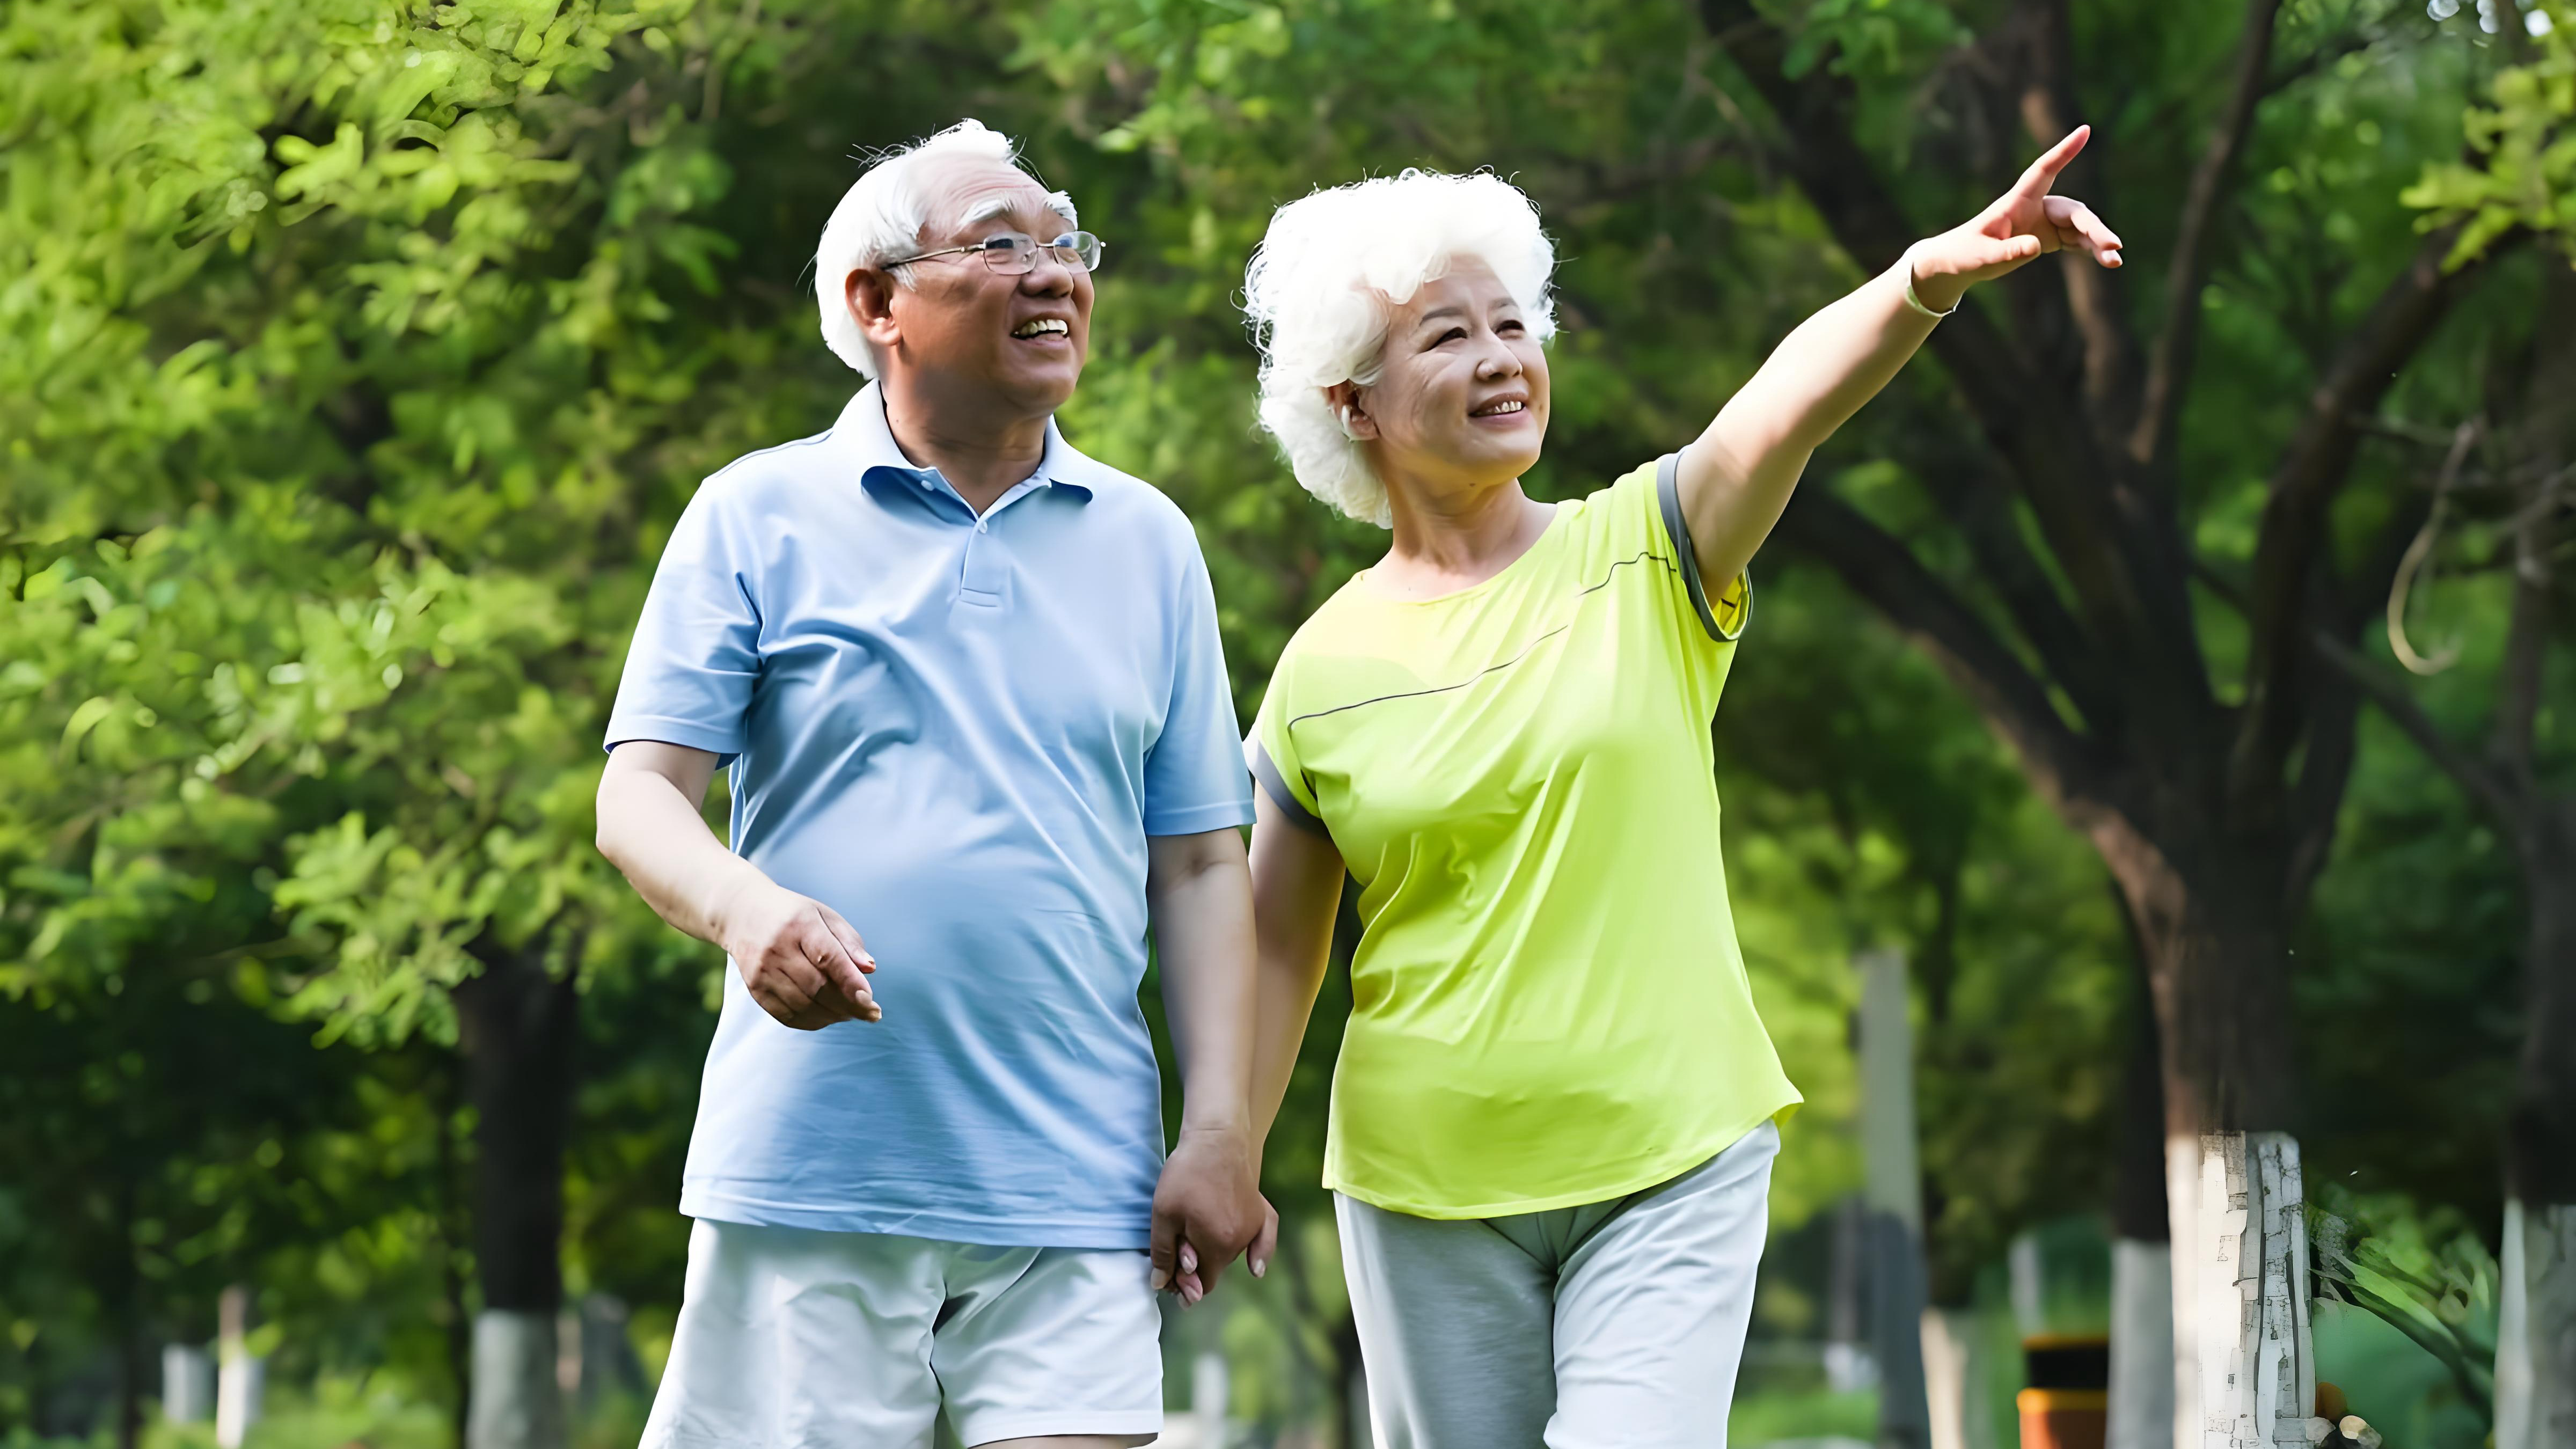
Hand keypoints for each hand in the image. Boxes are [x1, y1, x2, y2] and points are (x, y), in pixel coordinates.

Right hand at [712, 877, 879, 1028]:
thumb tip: (870, 969)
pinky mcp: (755, 988)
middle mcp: (777, 948)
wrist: (741, 913)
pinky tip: (828, 1017)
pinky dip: (812, 1021)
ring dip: (833, 1016)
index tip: (870, 1000)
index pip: (828, 958)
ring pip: (803, 1005)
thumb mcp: (824, 915)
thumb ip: (849, 941)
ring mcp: (762, 971)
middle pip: (817, 987)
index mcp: (800, 924)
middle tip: (870, 1013)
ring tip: (851, 1013)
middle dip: (848, 1005)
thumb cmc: (793, 915)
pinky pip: (786, 1015)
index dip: (851, 982)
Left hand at [1149, 1124, 1269, 1304]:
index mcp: (1217, 1246)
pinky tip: (1255, 1268)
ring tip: (1192, 1231)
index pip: (1201, 1284)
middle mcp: (1240, 1242)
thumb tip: (1161, 1284)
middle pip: (1215, 1270)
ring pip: (1230, 1255)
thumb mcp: (1163, 1213)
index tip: (1166, 1276)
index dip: (1181, 1284)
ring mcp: (1254, 1227)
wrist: (1216, 1137)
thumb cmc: (1186, 1174)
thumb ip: (1163, 1253)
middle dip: (1196, 1270)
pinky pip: (1263, 1241)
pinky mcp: (1261, 1212)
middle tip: (1175, 1255)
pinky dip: (1258, 1253)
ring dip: (1213, 1252)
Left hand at [1908, 125, 2122, 313]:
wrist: (1958, 263)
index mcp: (2016, 202)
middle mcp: (2035, 207)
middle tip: (2114, 247)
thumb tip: (2036, 247)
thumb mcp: (1982, 257)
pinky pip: (2076, 240)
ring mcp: (2044, 222)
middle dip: (2094, 228)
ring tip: (2115, 261)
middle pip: (2072, 211)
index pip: (2043, 170)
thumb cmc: (1965, 255)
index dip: (2063, 151)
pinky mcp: (2049, 237)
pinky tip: (2108, 262)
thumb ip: (2007, 252)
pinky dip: (2091, 250)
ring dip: (2097, 242)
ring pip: (2079, 226)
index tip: (2085, 130)